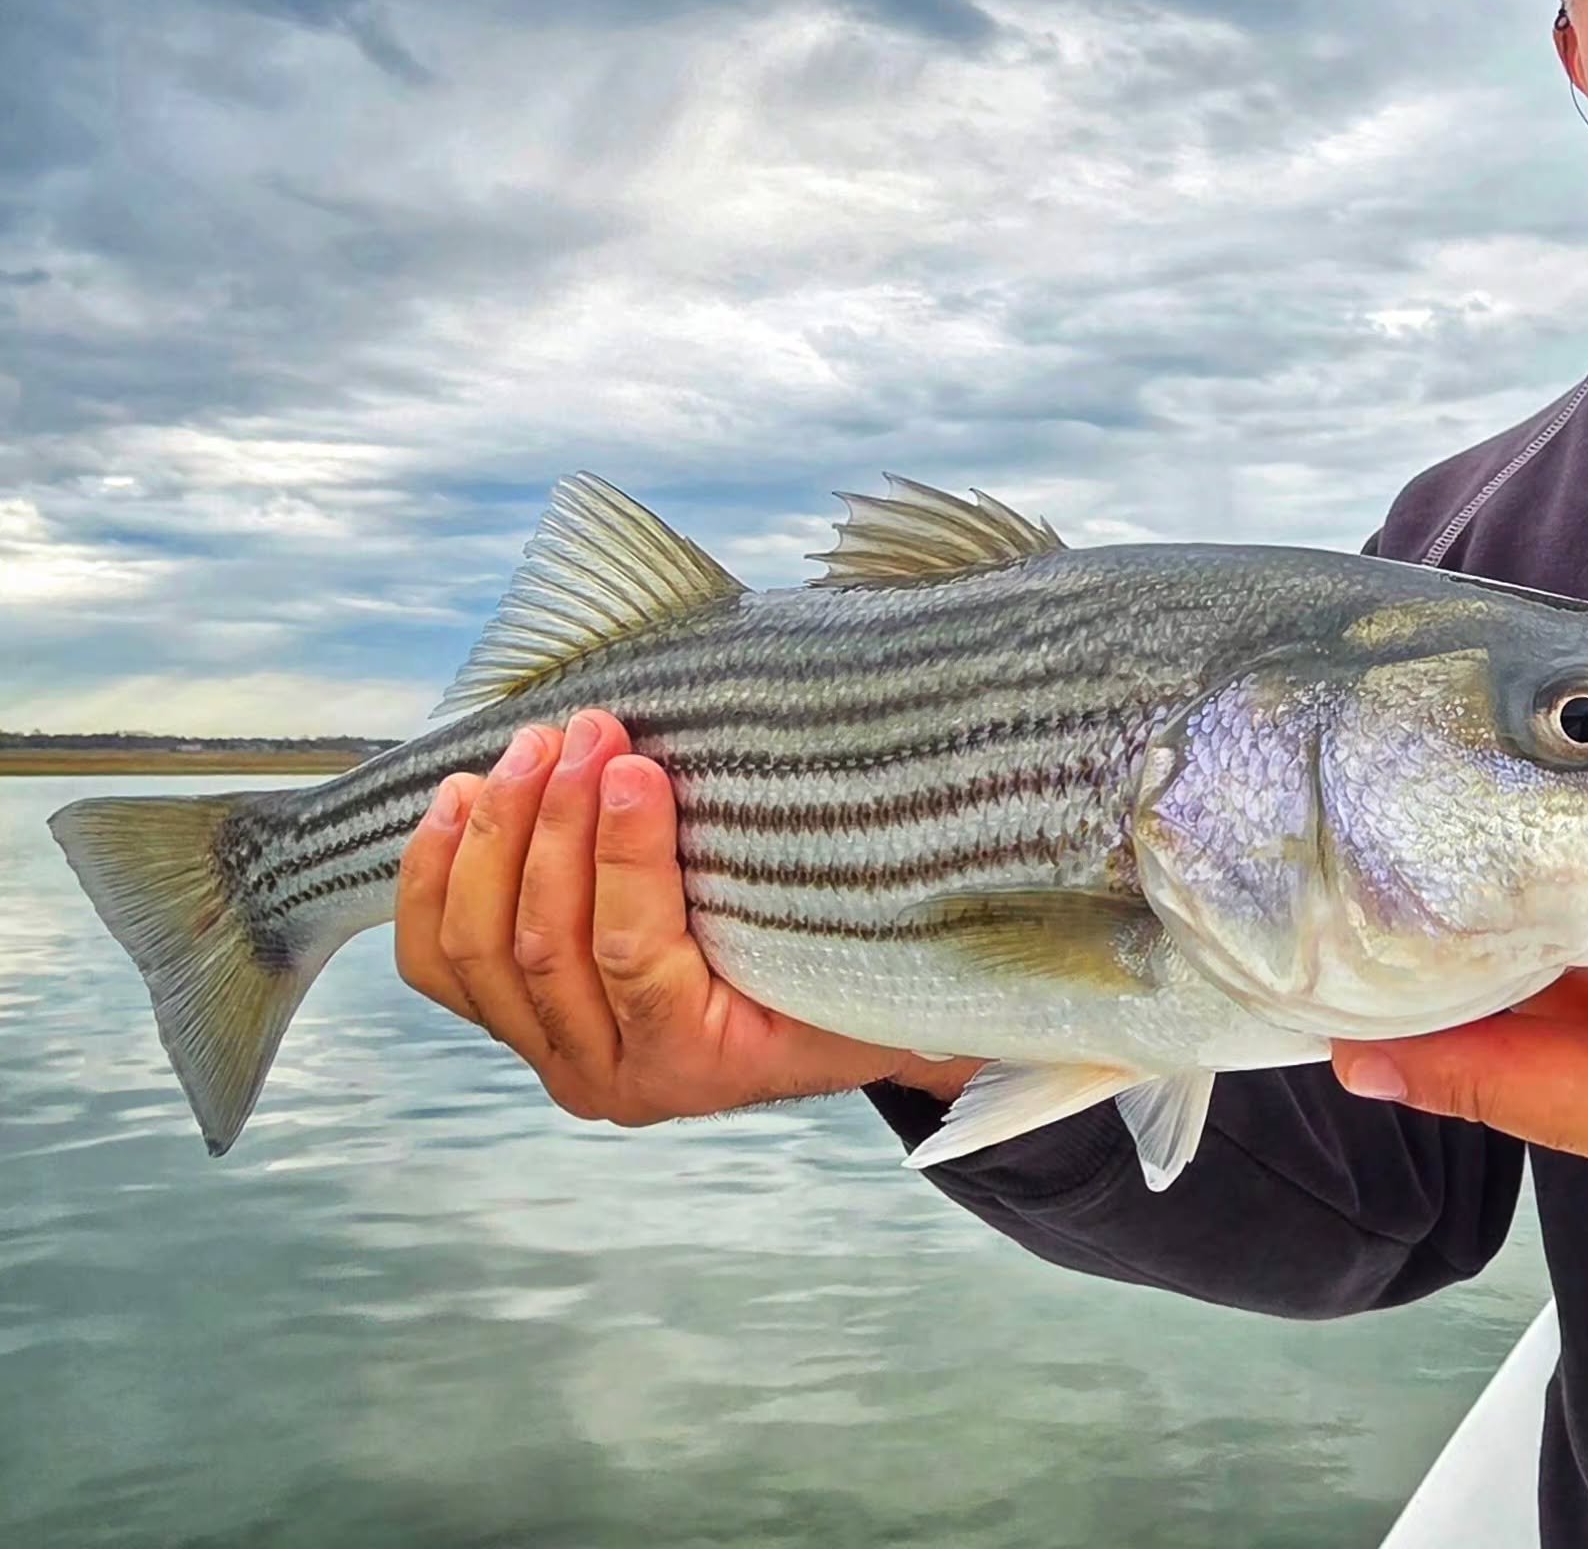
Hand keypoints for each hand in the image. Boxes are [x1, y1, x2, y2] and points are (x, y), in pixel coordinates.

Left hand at [396, 708, 981, 1125]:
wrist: (825, 1022)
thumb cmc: (856, 963)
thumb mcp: (876, 943)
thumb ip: (879, 899)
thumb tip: (937, 820)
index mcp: (706, 1064)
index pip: (639, 963)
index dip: (623, 858)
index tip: (634, 763)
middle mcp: (615, 1079)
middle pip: (543, 945)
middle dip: (553, 821)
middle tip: (585, 726)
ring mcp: (554, 1053)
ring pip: (481, 950)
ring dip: (497, 832)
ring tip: (533, 742)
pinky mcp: (514, 1023)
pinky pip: (440, 965)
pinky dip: (433, 878)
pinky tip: (454, 799)